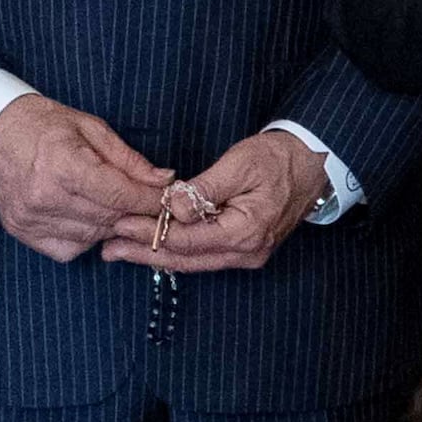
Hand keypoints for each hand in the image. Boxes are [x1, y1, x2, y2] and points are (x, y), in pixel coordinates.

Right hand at [0, 93, 173, 264]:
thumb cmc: (44, 125)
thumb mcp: (92, 130)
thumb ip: (129, 160)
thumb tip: (165, 181)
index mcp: (62, 165)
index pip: (120, 195)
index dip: (150, 200)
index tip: (168, 199)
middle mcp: (44, 197)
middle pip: (110, 218)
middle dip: (136, 212)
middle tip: (147, 202)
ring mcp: (30, 219)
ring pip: (94, 236)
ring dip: (112, 224)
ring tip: (114, 204)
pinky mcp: (22, 232)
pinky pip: (69, 249)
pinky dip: (85, 237)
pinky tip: (85, 216)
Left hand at [102, 125, 323, 274]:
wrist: (313, 163)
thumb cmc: (278, 159)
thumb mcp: (239, 165)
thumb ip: (202, 189)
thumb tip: (170, 207)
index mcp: (245, 232)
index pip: (186, 239)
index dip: (150, 234)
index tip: (119, 223)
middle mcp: (247, 253)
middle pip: (185, 259)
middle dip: (144, 253)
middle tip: (107, 249)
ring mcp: (247, 255)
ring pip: (192, 262)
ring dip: (155, 255)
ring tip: (120, 250)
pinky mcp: (244, 249)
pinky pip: (203, 256)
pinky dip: (175, 252)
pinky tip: (152, 247)